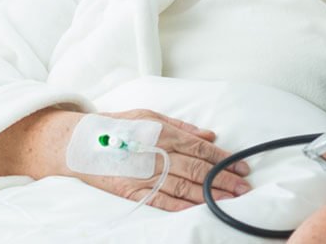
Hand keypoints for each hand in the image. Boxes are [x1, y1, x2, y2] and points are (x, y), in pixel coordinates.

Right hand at [69, 109, 251, 210]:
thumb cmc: (117, 126)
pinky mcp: (133, 189)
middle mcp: (157, 153)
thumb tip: (209, 135)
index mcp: (164, 133)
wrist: (80, 142)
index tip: (243, 166)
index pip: (202, 148)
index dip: (224, 159)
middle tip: (245, 187)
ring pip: (185, 186)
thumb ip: (181, 127)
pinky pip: (162, 201)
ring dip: (211, 194)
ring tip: (231, 199)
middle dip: (225, 179)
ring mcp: (145, 173)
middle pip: (198, 169)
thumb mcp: (150, 116)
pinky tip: (200, 209)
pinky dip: (183, 206)